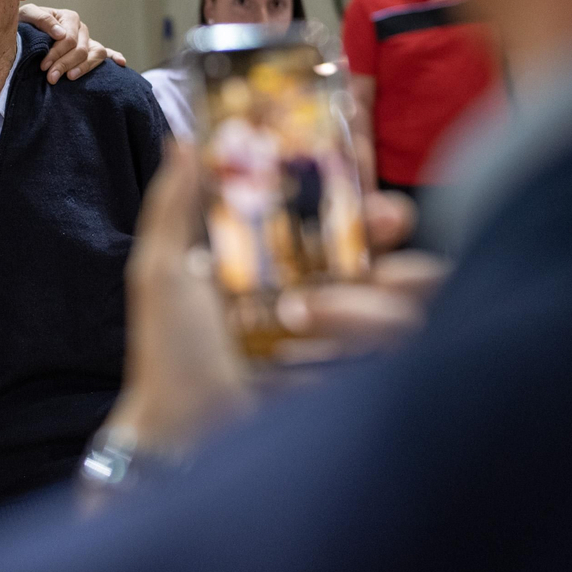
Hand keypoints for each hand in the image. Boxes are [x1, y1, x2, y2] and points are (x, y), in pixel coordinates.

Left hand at [19, 4, 127, 84]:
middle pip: (81, 49)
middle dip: (65, 64)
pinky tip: (120, 63)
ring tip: (70, 78)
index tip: (44, 66)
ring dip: (84, 67)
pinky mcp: (90, 51)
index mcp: (68, 17)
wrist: (25, 32)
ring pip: (95, 54)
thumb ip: (42, 20)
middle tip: (51, 78)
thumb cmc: (25, 23)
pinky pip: (106, 54)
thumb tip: (61, 34)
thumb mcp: (27, 15)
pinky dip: (115, 56)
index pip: (68, 38)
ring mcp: (88, 40)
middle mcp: (81, 29)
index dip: (57, 53)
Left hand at [104, 144, 447, 456]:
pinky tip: (307, 351)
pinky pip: (397, 361)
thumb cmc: (167, 351)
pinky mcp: (356, 390)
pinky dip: (359, 346)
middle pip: (398, 254)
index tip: (363, 178)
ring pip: (409, 309)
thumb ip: (173, 204)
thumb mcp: (162, 269)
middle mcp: (330, 300)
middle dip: (394, 233)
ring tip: (303, 312)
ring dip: (368, 303)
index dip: (364, 196)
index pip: (347, 220)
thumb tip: (184, 140)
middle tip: (381, 225)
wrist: (174, 431)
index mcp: (289, 266)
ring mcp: (348, 349)